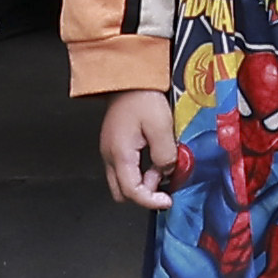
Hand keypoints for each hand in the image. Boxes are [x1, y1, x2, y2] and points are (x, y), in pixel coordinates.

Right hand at [96, 91, 181, 212]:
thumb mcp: (161, 126)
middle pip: (122, 192)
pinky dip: (139, 170)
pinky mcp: (114, 143)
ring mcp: (110, 150)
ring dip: (142, 181)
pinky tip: (154, 156)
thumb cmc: (142, 96)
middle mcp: (110, 155)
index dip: (151, 201)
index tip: (167, 200)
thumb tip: (167, 171)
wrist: (128, 75)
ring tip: (161, 165)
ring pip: (122, 181)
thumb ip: (165, 154)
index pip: (132, 192)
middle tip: (162, 183)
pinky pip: (124, 167)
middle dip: (143, 194)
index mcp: (120, 154)